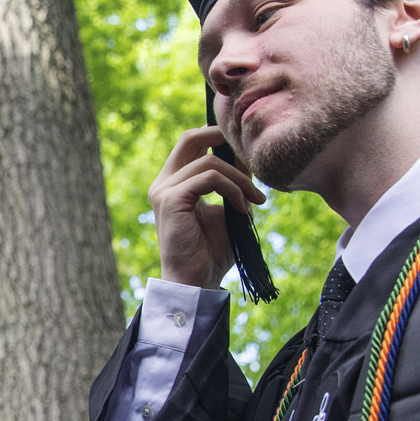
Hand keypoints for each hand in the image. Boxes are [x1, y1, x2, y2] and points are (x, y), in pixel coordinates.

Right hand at [148, 126, 265, 287]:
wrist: (196, 282)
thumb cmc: (211, 253)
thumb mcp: (227, 210)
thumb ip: (232, 184)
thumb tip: (247, 157)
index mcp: (174, 184)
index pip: (193, 144)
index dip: (220, 140)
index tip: (249, 157)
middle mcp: (164, 183)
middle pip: (191, 137)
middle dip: (223, 138)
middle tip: (251, 156)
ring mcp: (164, 190)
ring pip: (210, 162)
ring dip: (241, 179)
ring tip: (255, 201)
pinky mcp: (170, 199)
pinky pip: (210, 178)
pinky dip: (233, 190)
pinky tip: (244, 209)